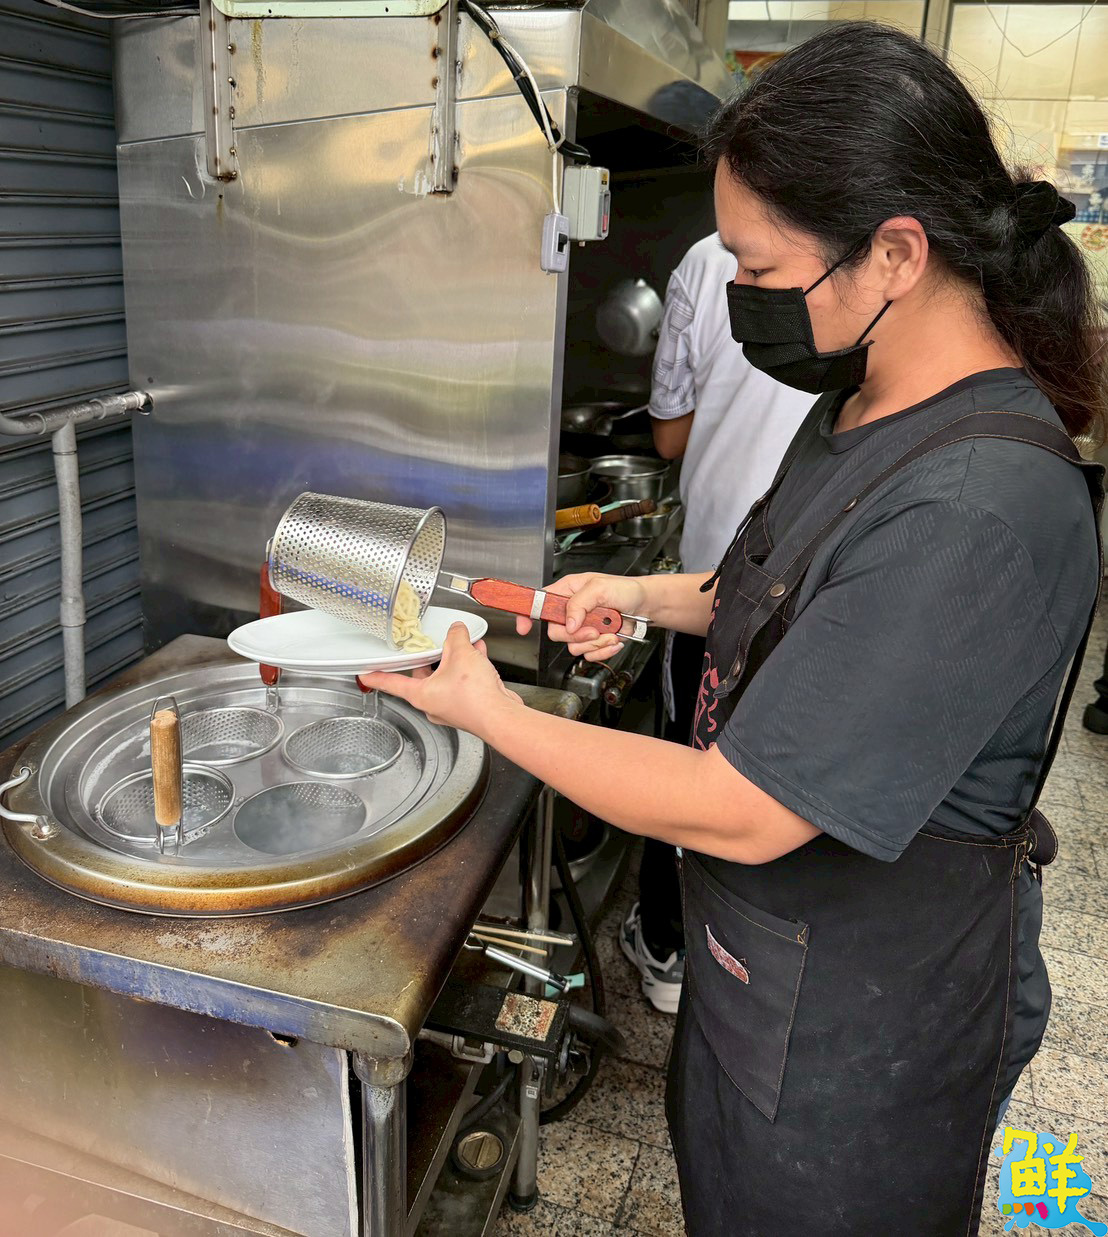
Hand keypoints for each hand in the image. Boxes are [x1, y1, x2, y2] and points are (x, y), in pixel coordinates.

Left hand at [359, 623, 521, 734]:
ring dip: (457, 661)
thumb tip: (457, 630)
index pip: (392, 683)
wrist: (501, 716)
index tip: (365, 675)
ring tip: (467, 645)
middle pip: (425, 675)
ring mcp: (452, 707)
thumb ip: (457, 637)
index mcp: (421, 694)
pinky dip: (471, 668)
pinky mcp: (469, 707)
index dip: (377, 677)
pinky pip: (465, 682)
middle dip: (434, 657)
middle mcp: (434, 704)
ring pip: (448, 678)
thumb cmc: (476, 697)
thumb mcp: (462, 655)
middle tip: (437, 645)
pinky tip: (479, 655)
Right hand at [515, 573, 648, 662]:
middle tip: (593, 629)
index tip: (523, 627)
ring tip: (609, 631)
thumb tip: (568, 622)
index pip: (539, 602)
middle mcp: (570, 611)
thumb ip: (579, 603)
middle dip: (577, 634)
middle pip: (556, 632)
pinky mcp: (591, 642)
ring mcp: (581, 628)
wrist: (645, 607)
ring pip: (572, 646)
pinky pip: (588, 655)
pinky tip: (613, 639)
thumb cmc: (625, 589)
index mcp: (566, 592)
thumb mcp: (600, 588)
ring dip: (595, 643)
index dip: (527, 614)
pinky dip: (603, 650)